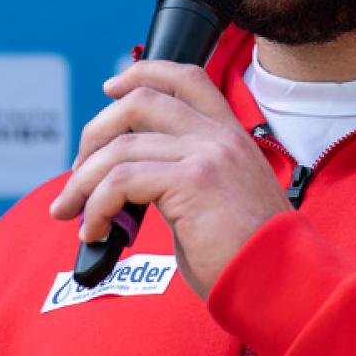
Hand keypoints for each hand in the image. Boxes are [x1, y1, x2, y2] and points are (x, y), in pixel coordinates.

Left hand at [49, 60, 291, 298]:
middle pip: (140, 101)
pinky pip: (122, 181)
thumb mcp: (218, 201)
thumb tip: (128, 184)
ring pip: (121, 146)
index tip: (110, 89)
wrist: (283, 282)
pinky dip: (97, 206)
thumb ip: (181, 179)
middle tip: (77, 174)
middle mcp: (220, 136)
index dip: (141, 74)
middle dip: (95, 133)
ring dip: (83, 181)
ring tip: (72, 212)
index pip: (185, 78)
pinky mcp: (193, 182)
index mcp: (231, 135)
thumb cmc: (248, 256)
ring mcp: (208, 154)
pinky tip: (96, 231)